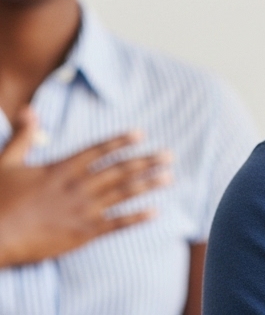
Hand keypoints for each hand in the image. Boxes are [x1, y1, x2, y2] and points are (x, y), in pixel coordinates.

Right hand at [0, 107, 172, 267]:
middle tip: (169, 155)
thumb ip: (24, 137)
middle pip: (119, 170)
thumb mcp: (6, 162)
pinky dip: (137, 218)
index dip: (120, 141)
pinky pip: (116, 224)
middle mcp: (78, 187)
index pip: (98, 150)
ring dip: (148, 184)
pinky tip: (155, 212)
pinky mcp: (82, 233)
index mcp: (61, 169)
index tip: (141, 134)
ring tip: (169, 177)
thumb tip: (29, 110)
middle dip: (146, 161)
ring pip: (123, 193)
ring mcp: (83, 210)